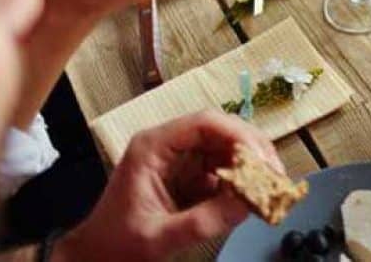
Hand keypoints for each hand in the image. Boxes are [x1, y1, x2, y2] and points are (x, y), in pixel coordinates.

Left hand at [56, 111, 283, 261]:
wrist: (95, 259)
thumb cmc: (116, 246)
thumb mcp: (158, 238)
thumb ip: (203, 221)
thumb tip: (249, 203)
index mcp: (153, 147)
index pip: (204, 123)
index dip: (239, 135)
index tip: (263, 160)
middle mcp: (168, 145)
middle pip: (221, 131)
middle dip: (252, 150)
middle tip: (276, 175)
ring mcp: (180, 159)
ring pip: (227, 148)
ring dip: (250, 166)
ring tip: (270, 188)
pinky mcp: (189, 177)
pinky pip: (223, 170)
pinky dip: (241, 182)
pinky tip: (253, 198)